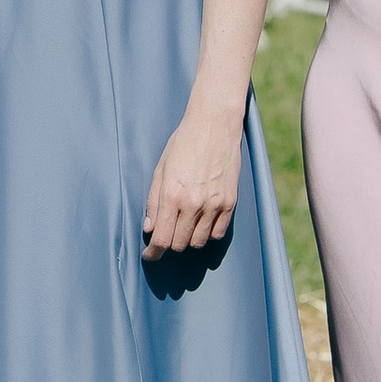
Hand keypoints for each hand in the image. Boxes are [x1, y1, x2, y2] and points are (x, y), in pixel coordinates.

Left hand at [143, 95, 242, 256]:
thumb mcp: (160, 170)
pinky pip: (219, 233)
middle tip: (166, 235)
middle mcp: (193, 204)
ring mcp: (214, 204)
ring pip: (199, 242)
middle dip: (169, 244)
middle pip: (179, 244)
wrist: (213, 125)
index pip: (162, 239)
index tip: (150, 256)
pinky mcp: (230, 202)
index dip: (153, 253)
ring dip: (188, 239)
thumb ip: (153, 202)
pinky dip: (208, 233)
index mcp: (172, 195)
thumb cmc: (183, 144)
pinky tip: (201, 223)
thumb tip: (150, 229)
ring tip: (184, 226)